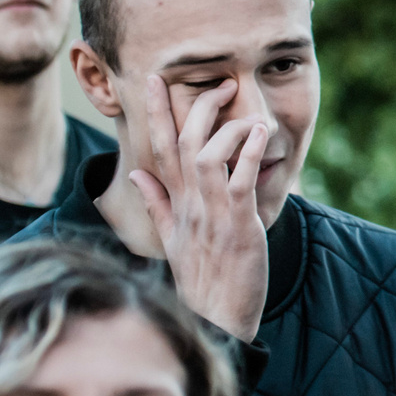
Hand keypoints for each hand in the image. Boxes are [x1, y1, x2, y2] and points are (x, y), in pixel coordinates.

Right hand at [129, 75, 272, 340]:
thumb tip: (135, 176)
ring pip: (207, 156)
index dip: (156, 112)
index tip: (153, 78)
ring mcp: (212, 213)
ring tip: (249, 116)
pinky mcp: (238, 225)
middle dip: (196, 107)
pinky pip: (240, 180)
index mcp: (174, 203)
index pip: (158, 149)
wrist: (215, 318)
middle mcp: (189, 204)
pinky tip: (260, 134)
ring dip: (227, 129)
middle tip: (220, 84)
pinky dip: (250, 153)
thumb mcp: (171, 238)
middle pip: (182, 143)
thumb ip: (156, 203)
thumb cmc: (200, 278)